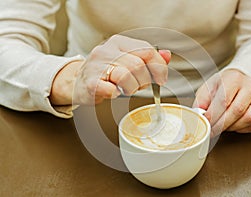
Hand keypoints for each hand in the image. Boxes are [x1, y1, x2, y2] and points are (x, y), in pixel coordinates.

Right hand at [50, 35, 170, 104]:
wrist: (78, 82)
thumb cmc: (106, 73)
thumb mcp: (127, 60)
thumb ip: (148, 59)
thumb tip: (167, 55)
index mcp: (118, 42)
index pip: (147, 50)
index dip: (159, 67)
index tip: (161, 79)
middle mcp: (106, 50)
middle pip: (138, 66)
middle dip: (143, 81)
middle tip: (138, 86)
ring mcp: (96, 65)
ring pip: (126, 77)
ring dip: (131, 88)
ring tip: (124, 89)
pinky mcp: (90, 82)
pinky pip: (112, 90)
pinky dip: (116, 94)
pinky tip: (112, 92)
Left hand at [193, 69, 250, 136]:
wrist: (238, 81)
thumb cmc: (221, 85)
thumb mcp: (207, 88)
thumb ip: (202, 100)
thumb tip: (199, 113)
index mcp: (234, 78)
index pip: (224, 100)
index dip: (214, 115)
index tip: (206, 123)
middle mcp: (250, 86)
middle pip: (237, 111)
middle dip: (221, 124)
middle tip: (211, 130)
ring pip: (249, 119)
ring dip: (232, 127)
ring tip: (222, 126)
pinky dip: (241, 129)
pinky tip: (232, 125)